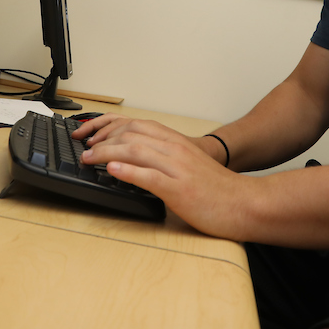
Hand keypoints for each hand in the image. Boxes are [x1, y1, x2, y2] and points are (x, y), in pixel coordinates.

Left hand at [70, 116, 256, 239]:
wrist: (244, 203)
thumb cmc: (216, 189)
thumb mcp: (188, 165)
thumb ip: (165, 158)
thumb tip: (134, 159)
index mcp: (175, 143)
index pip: (136, 125)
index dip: (108, 127)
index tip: (91, 135)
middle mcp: (175, 150)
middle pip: (131, 134)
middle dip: (102, 139)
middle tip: (84, 148)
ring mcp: (177, 168)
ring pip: (135, 151)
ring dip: (106, 153)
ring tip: (88, 158)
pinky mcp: (179, 189)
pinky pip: (149, 176)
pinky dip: (127, 172)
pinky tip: (111, 172)